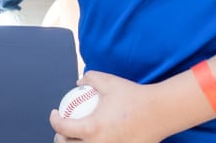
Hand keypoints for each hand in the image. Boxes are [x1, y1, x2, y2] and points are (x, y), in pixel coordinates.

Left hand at [49, 72, 165, 142]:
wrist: (160, 112)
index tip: (56, 113)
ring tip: (76, 137)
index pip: (62, 129)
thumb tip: (78, 82)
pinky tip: (95, 139)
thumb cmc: (133, 95)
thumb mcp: (107, 81)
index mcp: (91, 129)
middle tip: (62, 130)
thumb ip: (89, 78)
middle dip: (60, 139)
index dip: (54, 120)